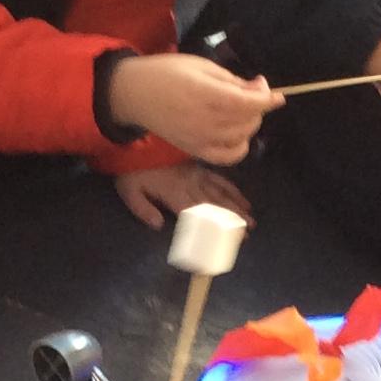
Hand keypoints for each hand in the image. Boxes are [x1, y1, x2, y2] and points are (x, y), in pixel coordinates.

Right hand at [107, 54, 279, 164]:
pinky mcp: (195, 150)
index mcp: (207, 94)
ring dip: (250, 124)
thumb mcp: (201, 66)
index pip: (249, 103)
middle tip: (251, 91)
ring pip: (242, 138)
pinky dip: (240, 147)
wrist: (134, 93)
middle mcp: (206, 120)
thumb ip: (232, 80)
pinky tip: (237, 134)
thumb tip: (259, 89)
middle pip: (249, 121)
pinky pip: (228, 156)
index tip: (277, 93)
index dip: (268, 99)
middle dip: (258, 106)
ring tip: (241, 109)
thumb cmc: (167, 72)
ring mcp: (201, 139)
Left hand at [114, 162, 254, 231]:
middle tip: (248, 232)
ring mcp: (196, 176)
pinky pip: (218, 179)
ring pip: (220, 194)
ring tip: (250, 220)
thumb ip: (143, 209)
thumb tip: (159, 225)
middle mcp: (189, 186)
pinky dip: (231, 189)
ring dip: (236, 207)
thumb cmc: (131, 170)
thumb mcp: (129, 191)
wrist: (135, 141)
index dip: (213, 228)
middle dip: (232, 220)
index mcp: (173, 195)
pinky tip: (242, 198)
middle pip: (214, 206)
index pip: (196, 215)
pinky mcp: (198, 168)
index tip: (228, 239)